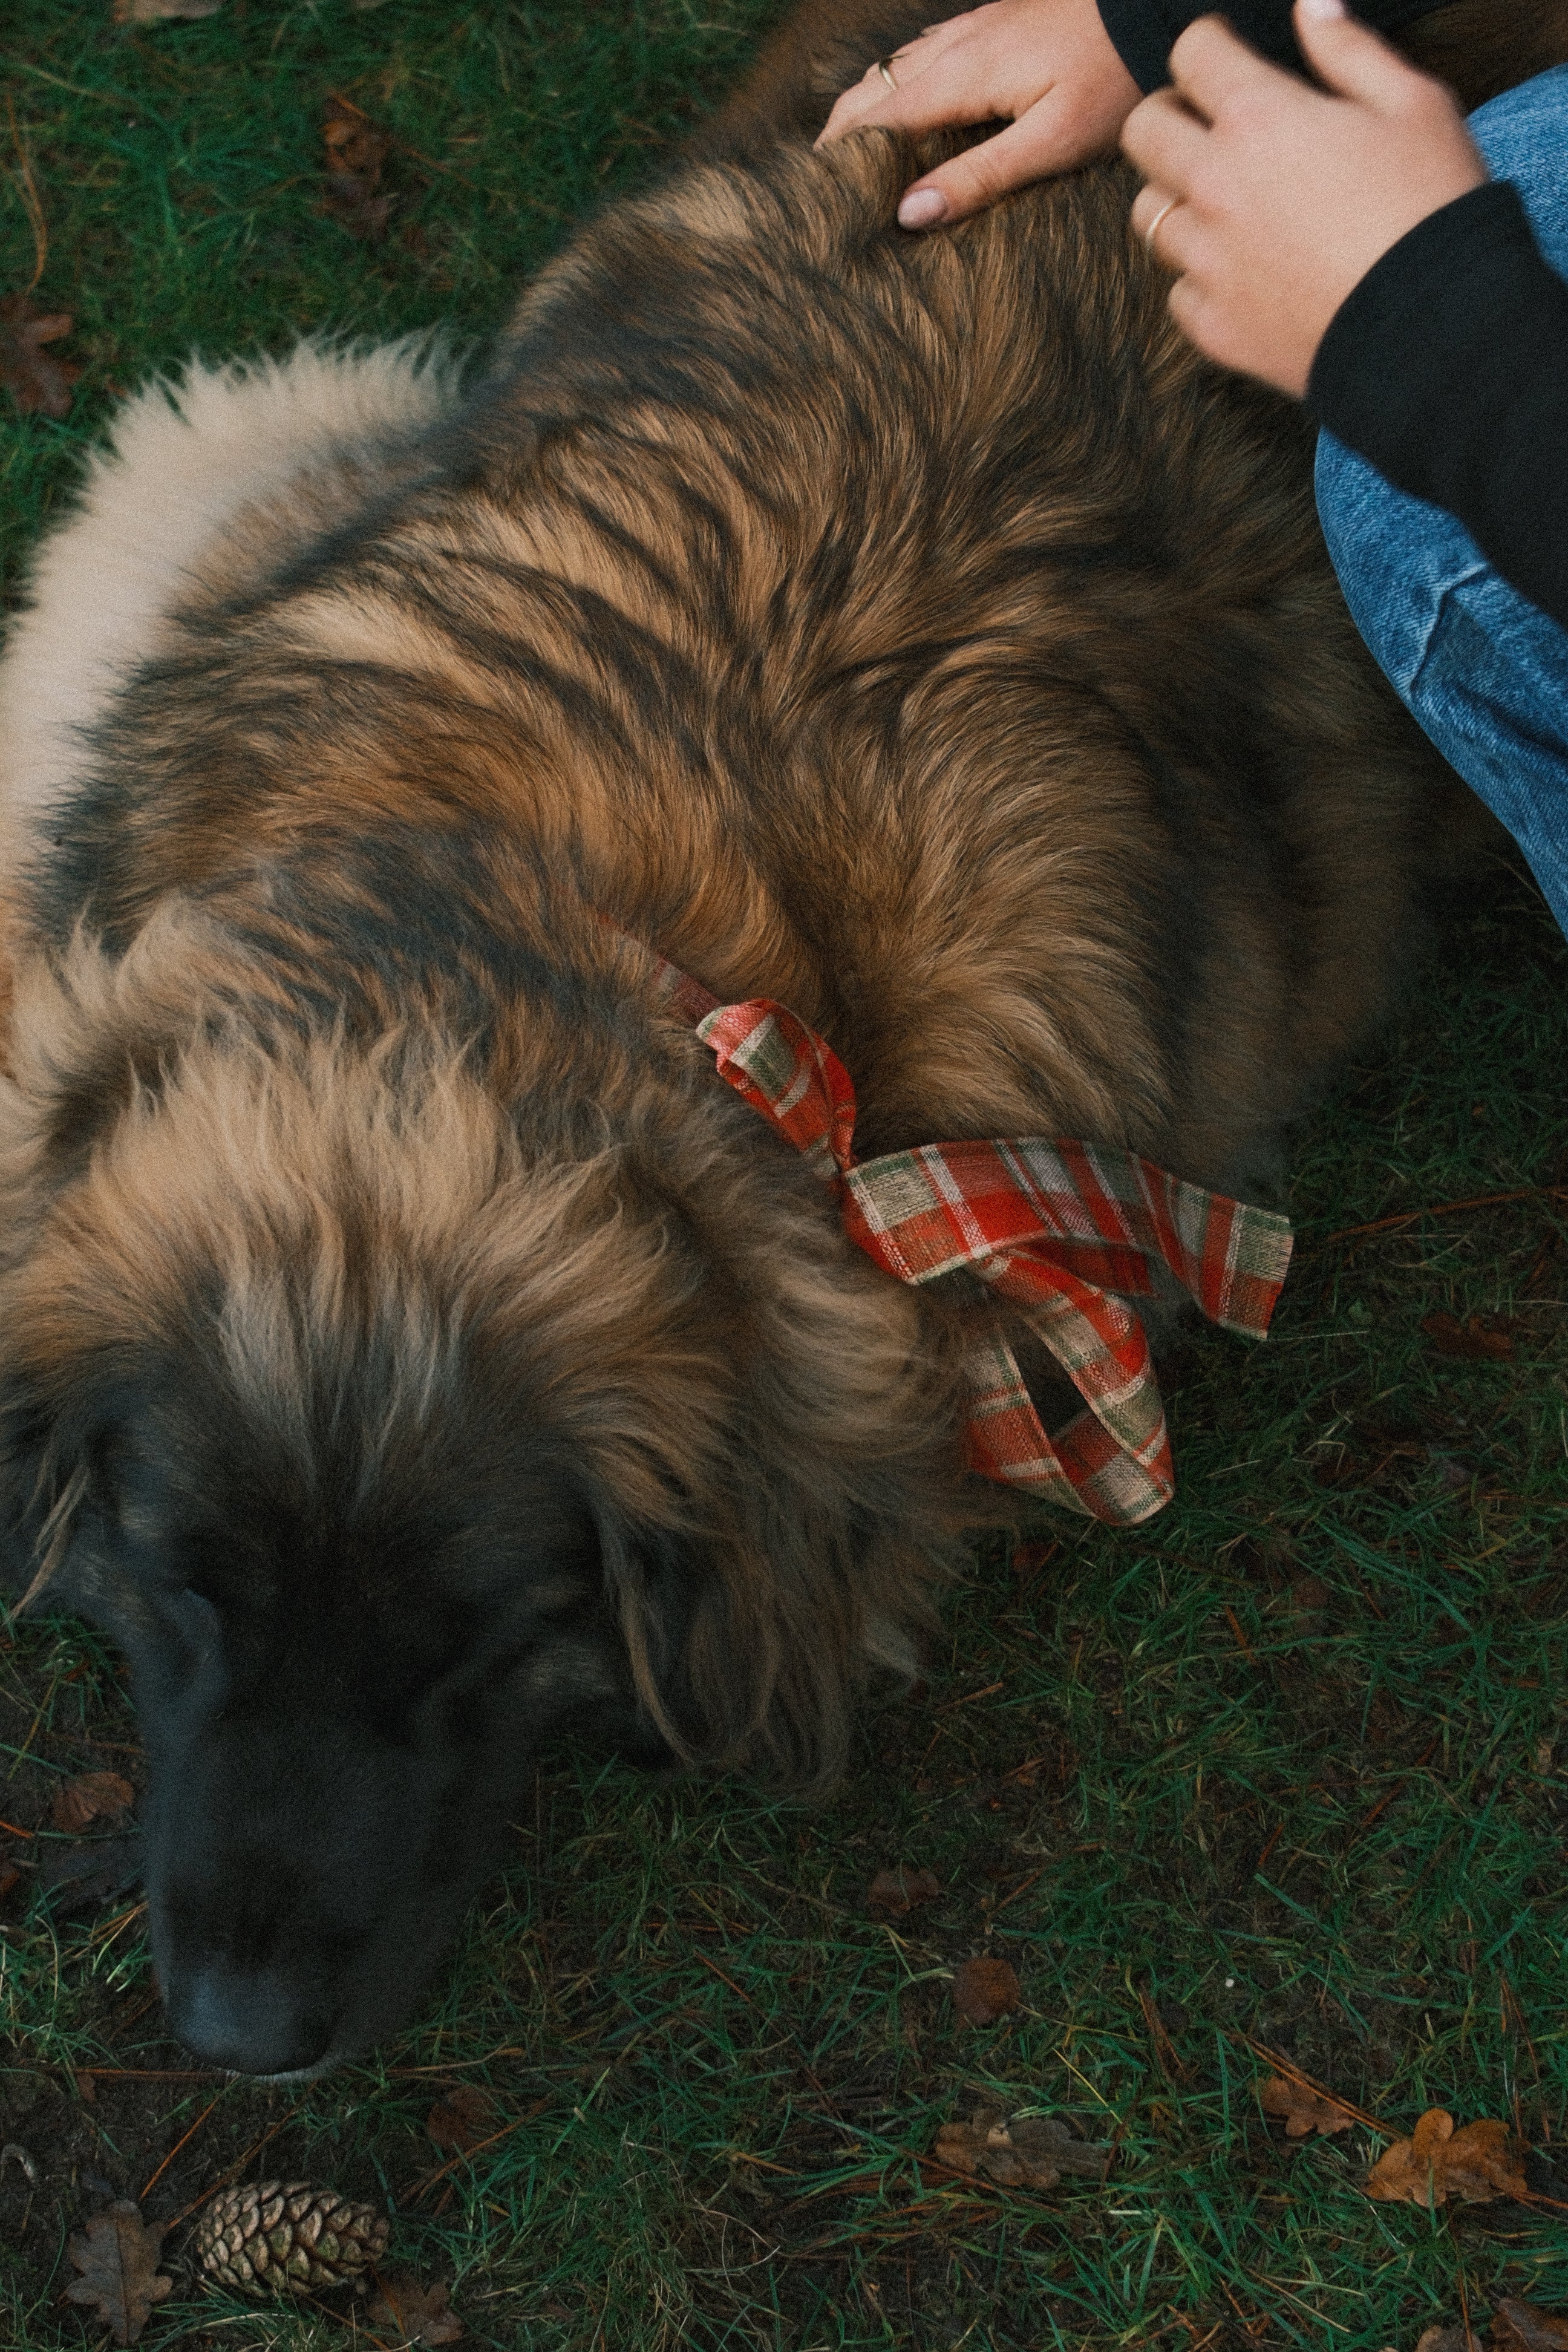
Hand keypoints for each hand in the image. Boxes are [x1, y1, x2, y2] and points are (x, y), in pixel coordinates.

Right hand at [816, 0, 1139, 228]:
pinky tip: (897, 107)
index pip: (874, 120)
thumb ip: (980, 175)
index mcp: (960, 75)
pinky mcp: (990, 23)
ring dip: (862, 110)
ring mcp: (970, 28)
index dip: (838, 160)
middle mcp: (954, 45)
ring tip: (841, 158)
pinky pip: (920, 54)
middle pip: (871, 90)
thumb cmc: (1113, 77)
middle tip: (813, 188)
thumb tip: (910, 213)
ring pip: (891, 69)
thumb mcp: (1052, 140)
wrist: (1152, 8)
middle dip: (837, 135)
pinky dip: (895, 86)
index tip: (809, 201)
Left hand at [1123, 0, 1486, 396]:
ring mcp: (1207, 262)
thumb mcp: (1413, 104)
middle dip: (1168, 116)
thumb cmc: (1432, 207)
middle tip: (1206, 126)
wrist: (1435, 329)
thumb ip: (1349, 49)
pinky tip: (1242, 273)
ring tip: (1224, 203)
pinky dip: (1200, 279)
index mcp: (1260, 118)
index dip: (1207, 47)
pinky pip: (1178, 292)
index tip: (1225, 58)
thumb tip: (1312, 5)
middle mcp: (1216, 187)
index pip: (1191, 53)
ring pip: (1149, 215)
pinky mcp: (1213, 326)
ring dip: (1178, 199)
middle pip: (1143, 131)